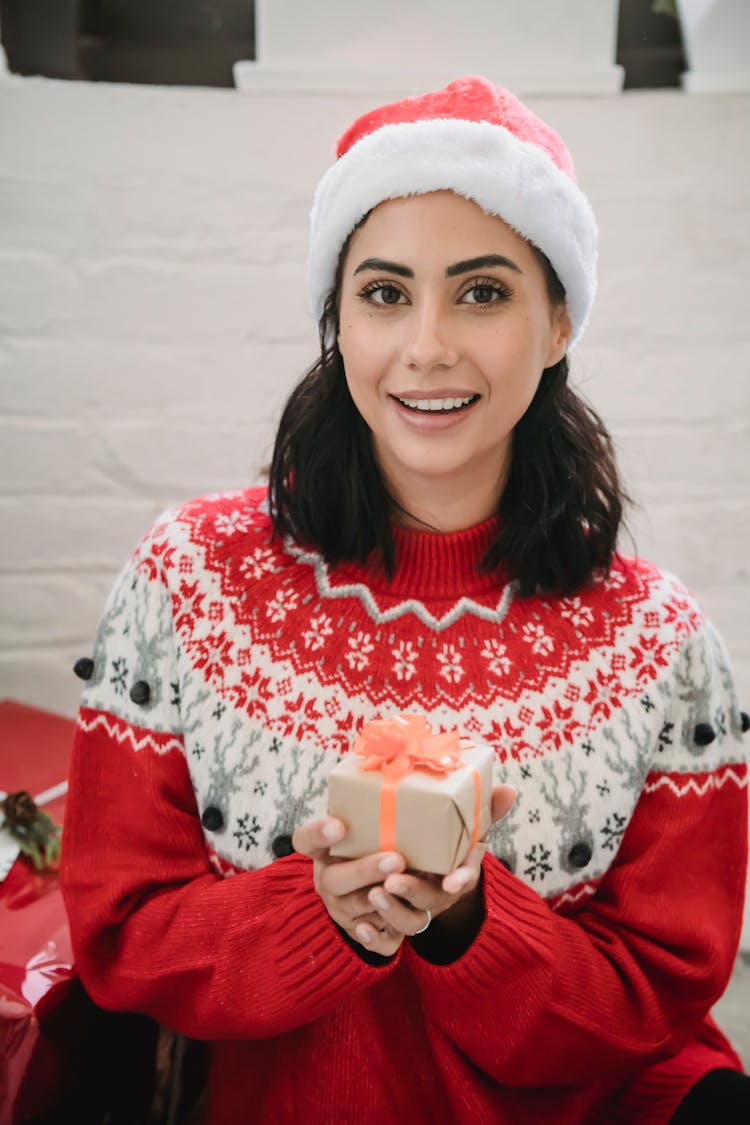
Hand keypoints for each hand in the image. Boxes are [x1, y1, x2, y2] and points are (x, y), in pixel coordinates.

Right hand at [292, 817, 406, 957]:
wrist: (369, 887)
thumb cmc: (370, 844)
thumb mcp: (361, 824)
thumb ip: (365, 806)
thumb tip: (378, 769)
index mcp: (322, 852)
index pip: (306, 840)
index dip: (318, 834)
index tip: (339, 825)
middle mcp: (327, 882)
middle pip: (334, 880)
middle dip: (364, 871)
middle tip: (395, 858)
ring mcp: (342, 910)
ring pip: (354, 909)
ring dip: (379, 900)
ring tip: (400, 886)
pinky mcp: (361, 932)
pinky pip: (371, 941)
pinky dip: (378, 936)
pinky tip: (388, 925)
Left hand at [369, 784, 516, 939]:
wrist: (424, 871)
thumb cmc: (444, 842)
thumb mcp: (466, 826)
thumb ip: (486, 810)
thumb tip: (511, 790)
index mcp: (457, 871)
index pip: (466, 878)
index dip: (461, 879)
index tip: (451, 881)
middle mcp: (439, 894)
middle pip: (431, 900)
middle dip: (413, 892)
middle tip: (391, 881)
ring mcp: (419, 911)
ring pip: (411, 923)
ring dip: (393, 912)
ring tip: (373, 894)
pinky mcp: (395, 925)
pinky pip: (388, 942)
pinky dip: (375, 939)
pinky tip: (360, 929)